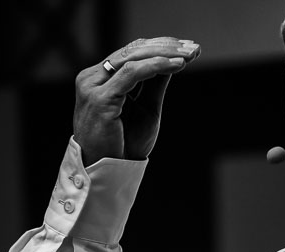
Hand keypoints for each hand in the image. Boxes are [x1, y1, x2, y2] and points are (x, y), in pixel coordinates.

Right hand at [73, 37, 200, 163]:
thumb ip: (155, 84)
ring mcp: (93, 87)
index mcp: (99, 79)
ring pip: (132, 58)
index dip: (160, 46)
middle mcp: (92, 78)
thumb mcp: (145, 109)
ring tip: (189, 55)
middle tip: (193, 47)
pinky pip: (132, 73)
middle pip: (132, 51)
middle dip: (166, 46)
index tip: (188, 47)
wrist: (107, 172)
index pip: (131, 52)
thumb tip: (174, 60)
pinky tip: (176, 65)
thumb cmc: (123, 145)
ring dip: (165, 53)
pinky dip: (156, 67)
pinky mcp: (100, 99)